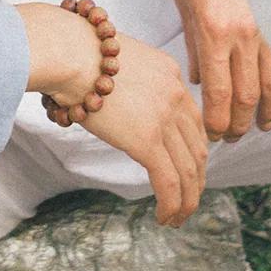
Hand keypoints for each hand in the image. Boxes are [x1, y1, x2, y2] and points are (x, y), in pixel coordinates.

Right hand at [82, 32, 208, 226]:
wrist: (72, 52)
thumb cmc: (82, 53)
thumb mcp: (122, 60)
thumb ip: (133, 82)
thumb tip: (123, 104)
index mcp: (170, 73)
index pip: (193, 119)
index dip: (194, 147)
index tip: (189, 166)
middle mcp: (175, 94)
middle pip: (197, 146)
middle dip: (196, 178)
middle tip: (189, 198)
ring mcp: (164, 118)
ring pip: (189, 170)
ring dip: (187, 199)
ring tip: (177, 217)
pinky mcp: (148, 140)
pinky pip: (170, 182)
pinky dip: (172, 205)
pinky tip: (164, 217)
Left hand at [176, 0, 270, 142]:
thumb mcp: (184, 5)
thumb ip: (192, 46)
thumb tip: (197, 80)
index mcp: (214, 32)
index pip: (219, 94)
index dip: (218, 122)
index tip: (213, 134)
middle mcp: (242, 34)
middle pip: (246, 98)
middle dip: (239, 125)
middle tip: (231, 138)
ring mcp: (265, 27)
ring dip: (265, 112)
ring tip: (258, 126)